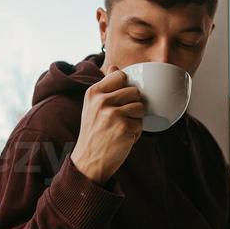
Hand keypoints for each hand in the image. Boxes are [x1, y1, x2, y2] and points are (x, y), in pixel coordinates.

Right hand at [70, 64, 144, 184]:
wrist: (88, 162)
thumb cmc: (94, 133)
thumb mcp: (92, 106)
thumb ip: (105, 86)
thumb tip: (115, 66)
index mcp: (93, 92)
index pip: (120, 75)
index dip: (125, 87)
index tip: (120, 100)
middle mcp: (102, 101)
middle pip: (134, 91)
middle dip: (133, 106)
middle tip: (121, 119)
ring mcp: (113, 114)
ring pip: (140, 107)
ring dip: (135, 120)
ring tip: (121, 128)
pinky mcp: (124, 128)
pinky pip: (141, 124)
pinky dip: (135, 133)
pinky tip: (122, 138)